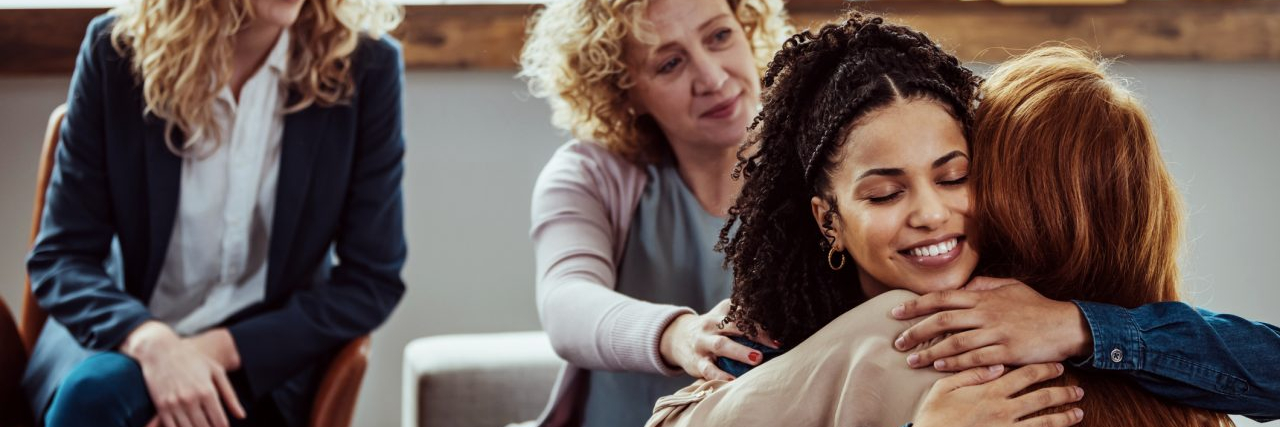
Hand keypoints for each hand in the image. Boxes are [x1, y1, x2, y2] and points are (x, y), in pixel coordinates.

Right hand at [121, 321, 245, 426]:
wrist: (161, 351)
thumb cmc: (193, 359)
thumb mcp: (216, 372)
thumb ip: (230, 396)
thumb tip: (241, 416)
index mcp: (207, 391)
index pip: (220, 422)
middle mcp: (190, 399)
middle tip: (213, 426)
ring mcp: (174, 404)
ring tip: (202, 426)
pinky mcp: (160, 407)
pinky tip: (187, 426)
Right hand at [659, 299, 777, 380]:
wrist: (678, 337)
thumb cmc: (713, 328)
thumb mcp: (724, 316)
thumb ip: (744, 316)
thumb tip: (778, 322)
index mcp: (722, 312)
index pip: (743, 312)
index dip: (761, 320)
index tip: (780, 329)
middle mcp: (711, 325)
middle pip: (733, 325)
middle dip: (754, 333)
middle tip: (774, 343)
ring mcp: (703, 343)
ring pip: (721, 345)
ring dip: (740, 352)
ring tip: (757, 359)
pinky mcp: (697, 361)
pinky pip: (709, 369)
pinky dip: (721, 376)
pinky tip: (733, 381)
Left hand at [890, 277, 1091, 370]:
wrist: (1066, 325)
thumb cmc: (1036, 306)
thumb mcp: (1009, 287)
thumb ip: (983, 285)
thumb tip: (961, 287)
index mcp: (983, 297)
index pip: (941, 298)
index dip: (916, 305)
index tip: (896, 313)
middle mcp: (986, 313)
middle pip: (942, 320)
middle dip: (915, 331)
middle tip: (898, 342)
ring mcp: (997, 333)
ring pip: (955, 342)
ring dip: (930, 352)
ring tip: (912, 360)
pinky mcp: (1007, 352)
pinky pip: (975, 359)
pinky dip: (954, 363)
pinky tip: (939, 367)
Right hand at [913, 363, 1083, 426]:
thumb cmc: (934, 416)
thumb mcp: (944, 388)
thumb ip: (971, 374)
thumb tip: (997, 365)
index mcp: (989, 391)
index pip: (1024, 375)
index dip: (1044, 369)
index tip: (1058, 366)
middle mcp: (1003, 409)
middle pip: (1041, 397)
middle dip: (1062, 392)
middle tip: (1077, 389)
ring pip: (1044, 421)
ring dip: (1064, 416)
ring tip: (1079, 412)